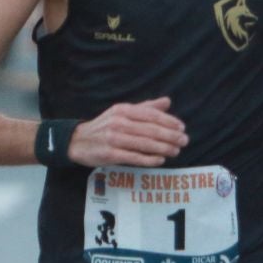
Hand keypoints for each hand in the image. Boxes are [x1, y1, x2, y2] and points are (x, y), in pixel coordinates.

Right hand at [67, 97, 187, 167]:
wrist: (78, 141)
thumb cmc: (105, 126)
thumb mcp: (122, 112)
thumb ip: (146, 107)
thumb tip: (167, 101)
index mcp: (123, 110)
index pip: (151, 115)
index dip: (168, 121)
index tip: (182, 128)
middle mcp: (118, 122)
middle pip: (150, 129)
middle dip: (170, 136)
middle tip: (184, 141)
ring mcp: (113, 139)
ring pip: (144, 144)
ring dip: (163, 148)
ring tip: (176, 151)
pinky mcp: (110, 154)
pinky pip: (133, 157)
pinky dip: (149, 159)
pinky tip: (160, 160)